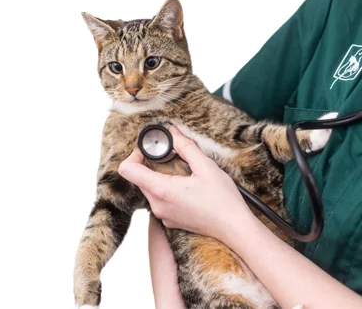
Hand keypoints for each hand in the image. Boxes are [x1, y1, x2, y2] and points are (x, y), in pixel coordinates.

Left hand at [118, 126, 254, 241]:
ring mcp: (162, 215)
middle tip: (171, 156)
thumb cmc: (223, 201)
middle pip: (138, 178)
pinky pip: (159, 200)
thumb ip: (185, 147)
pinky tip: (187, 187)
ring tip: (182, 172)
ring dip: (160, 176)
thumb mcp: (206, 166)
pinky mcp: (169, 220)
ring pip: (149, 188)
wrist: (235, 229)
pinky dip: (167, 189)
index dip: (134, 155)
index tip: (150, 150)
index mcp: (161, 190)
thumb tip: (173, 132)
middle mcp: (157, 205)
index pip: (127, 170)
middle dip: (150, 164)